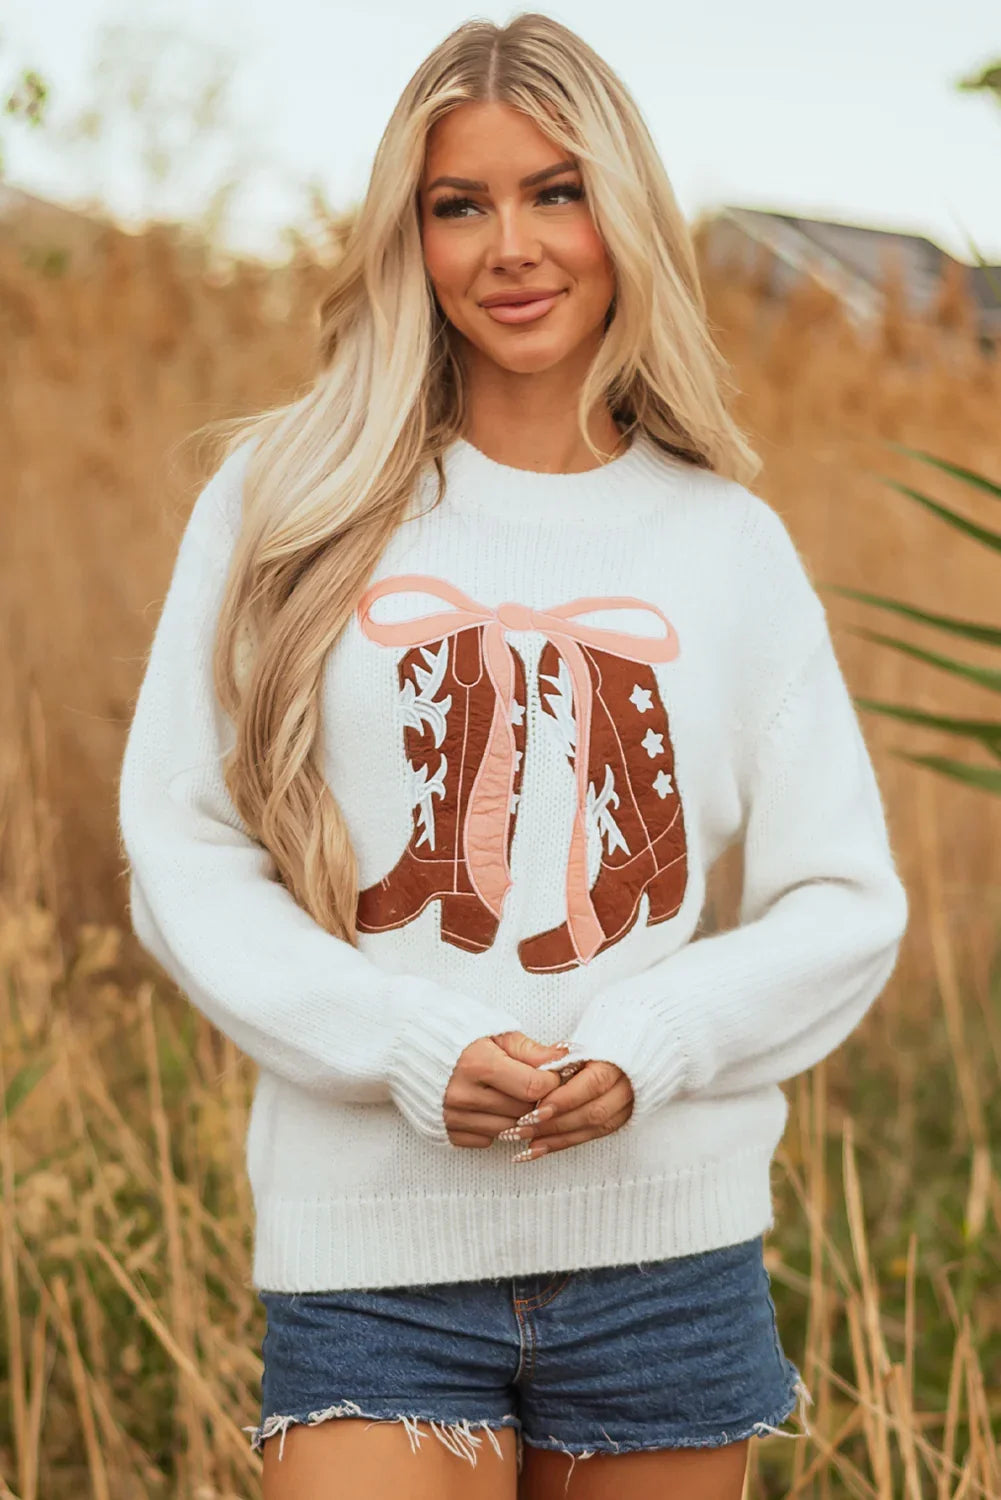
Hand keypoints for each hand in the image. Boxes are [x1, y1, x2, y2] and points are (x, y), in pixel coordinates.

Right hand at [443, 1032, 571, 1147]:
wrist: (406, 1044)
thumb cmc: (456, 1033)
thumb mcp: (495, 1032)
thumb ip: (530, 1051)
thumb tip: (564, 1060)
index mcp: (477, 1064)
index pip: (533, 1087)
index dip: (550, 1082)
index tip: (550, 1074)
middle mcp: (463, 1095)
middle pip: (523, 1112)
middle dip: (535, 1099)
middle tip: (531, 1082)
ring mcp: (451, 1116)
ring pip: (508, 1131)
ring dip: (516, 1115)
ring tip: (509, 1093)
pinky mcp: (444, 1131)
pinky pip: (486, 1140)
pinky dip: (494, 1126)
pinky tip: (488, 1105)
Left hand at [492, 1044, 634, 1158]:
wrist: (627, 1047)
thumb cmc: (592, 1042)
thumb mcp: (572, 1041)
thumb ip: (558, 1055)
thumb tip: (538, 1069)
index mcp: (618, 1060)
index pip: (593, 1084)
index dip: (564, 1100)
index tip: (536, 1110)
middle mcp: (627, 1085)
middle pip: (594, 1112)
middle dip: (557, 1124)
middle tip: (524, 1128)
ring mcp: (626, 1105)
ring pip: (594, 1128)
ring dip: (558, 1139)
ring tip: (527, 1144)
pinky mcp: (620, 1118)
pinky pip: (593, 1135)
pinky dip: (564, 1142)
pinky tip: (539, 1148)